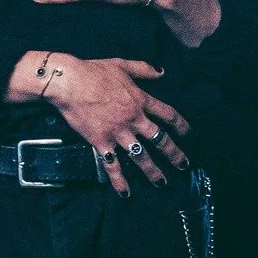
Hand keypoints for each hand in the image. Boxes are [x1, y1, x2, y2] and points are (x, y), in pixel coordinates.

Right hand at [30, 53, 190, 196]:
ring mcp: (118, 133)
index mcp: (140, 100)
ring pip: (141, 156)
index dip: (181, 124)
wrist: (69, 82)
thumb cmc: (93, 71)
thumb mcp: (121, 64)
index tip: (189, 134)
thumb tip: (161, 72)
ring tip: (161, 182)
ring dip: (152, 171)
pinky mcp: (101, 142)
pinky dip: (119, 180)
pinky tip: (125, 193)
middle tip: (183, 165)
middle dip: (174, 154)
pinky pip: (112, 165)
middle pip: (160, 139)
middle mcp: (133, 119)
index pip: (168, 114)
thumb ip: (143, 69)